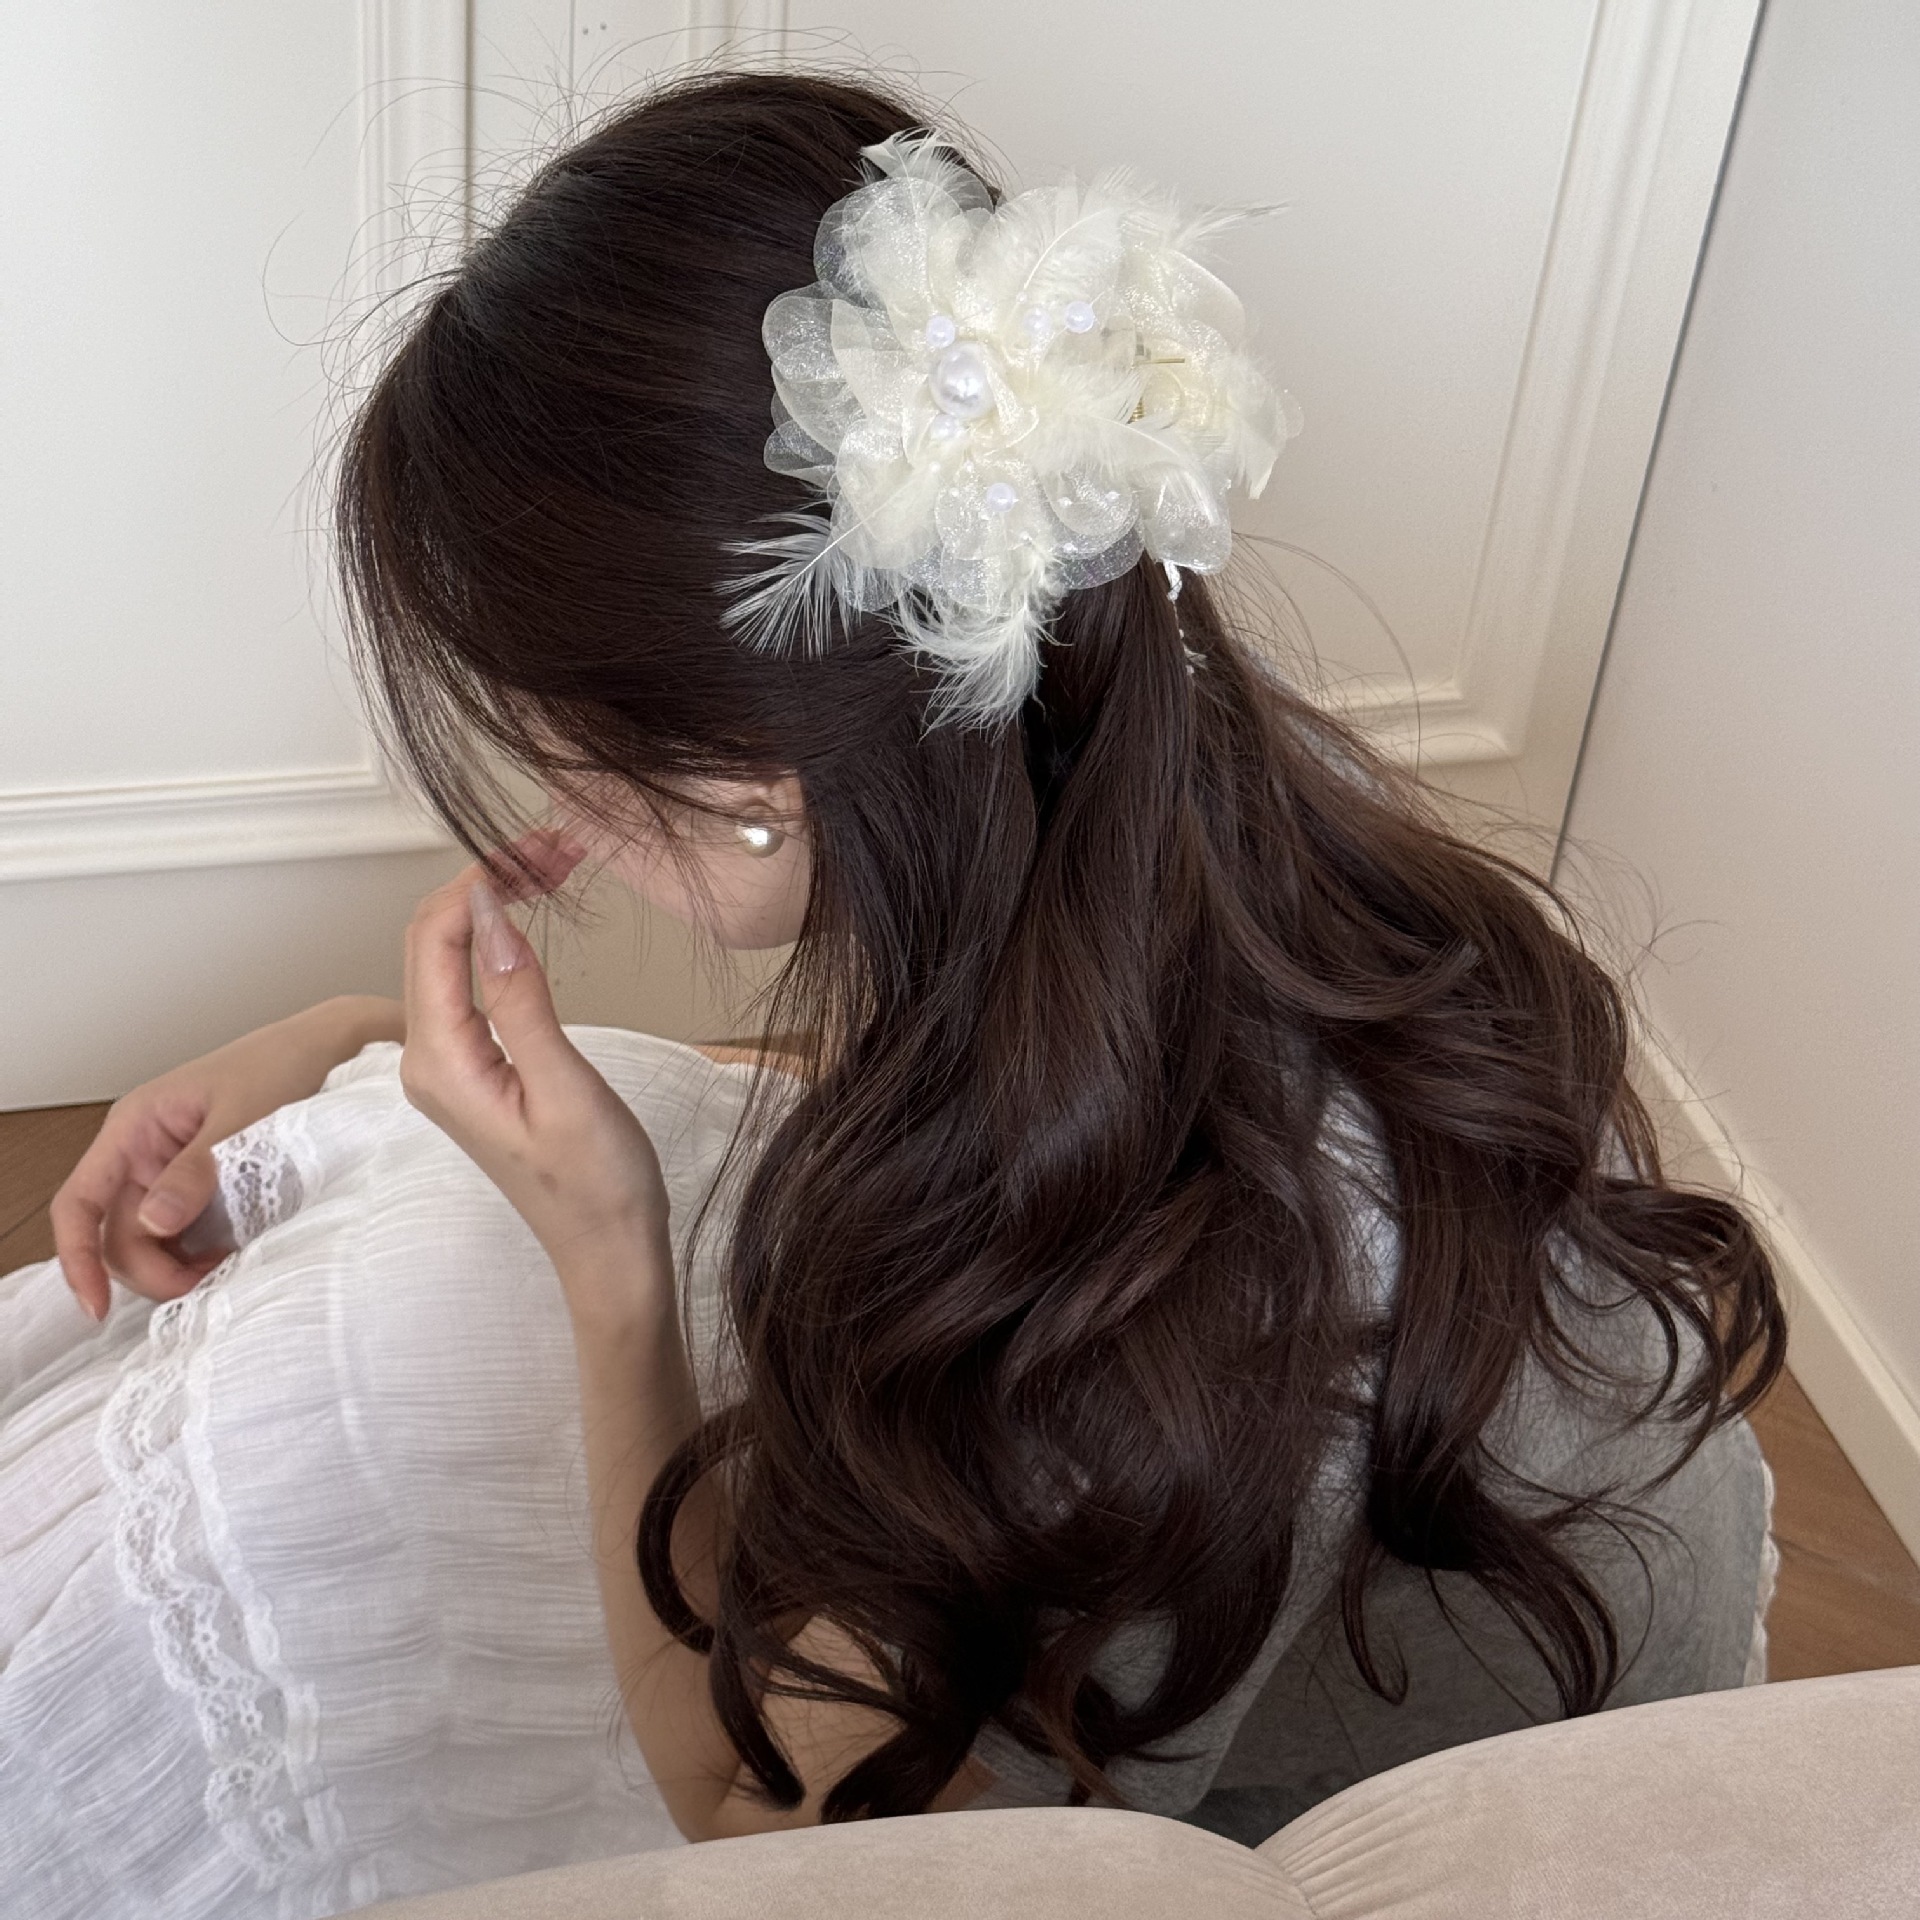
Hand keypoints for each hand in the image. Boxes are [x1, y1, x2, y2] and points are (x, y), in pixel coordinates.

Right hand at [51, 996, 403, 1320]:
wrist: (332, 1049)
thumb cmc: (282, 1064)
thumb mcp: (242, 1117)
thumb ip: (198, 1170)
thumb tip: (153, 1223)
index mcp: (135, 1128)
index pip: (79, 1203)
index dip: (78, 1258)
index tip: (97, 1306)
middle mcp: (144, 1152)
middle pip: (118, 1234)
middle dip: (150, 1269)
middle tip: (201, 1285)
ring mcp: (173, 1171)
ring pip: (152, 1240)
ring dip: (177, 1266)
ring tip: (223, 1268)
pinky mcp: (205, 1186)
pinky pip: (186, 1233)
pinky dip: (200, 1254)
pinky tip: (230, 1257)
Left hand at [399, 832, 675, 1328]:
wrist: (607, 1253)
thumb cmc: (597, 1186)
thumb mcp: (567, 1087)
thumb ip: (521, 999)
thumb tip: (491, 914)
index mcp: (441, 1062)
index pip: (438, 938)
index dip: (483, 879)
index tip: (544, 846)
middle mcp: (427, 1058)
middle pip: (434, 937)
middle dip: (487, 880)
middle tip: (558, 847)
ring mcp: (446, 1064)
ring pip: (449, 954)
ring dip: (493, 903)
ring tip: (554, 867)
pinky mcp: (472, 1068)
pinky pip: (466, 983)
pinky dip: (498, 938)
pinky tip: (534, 917)